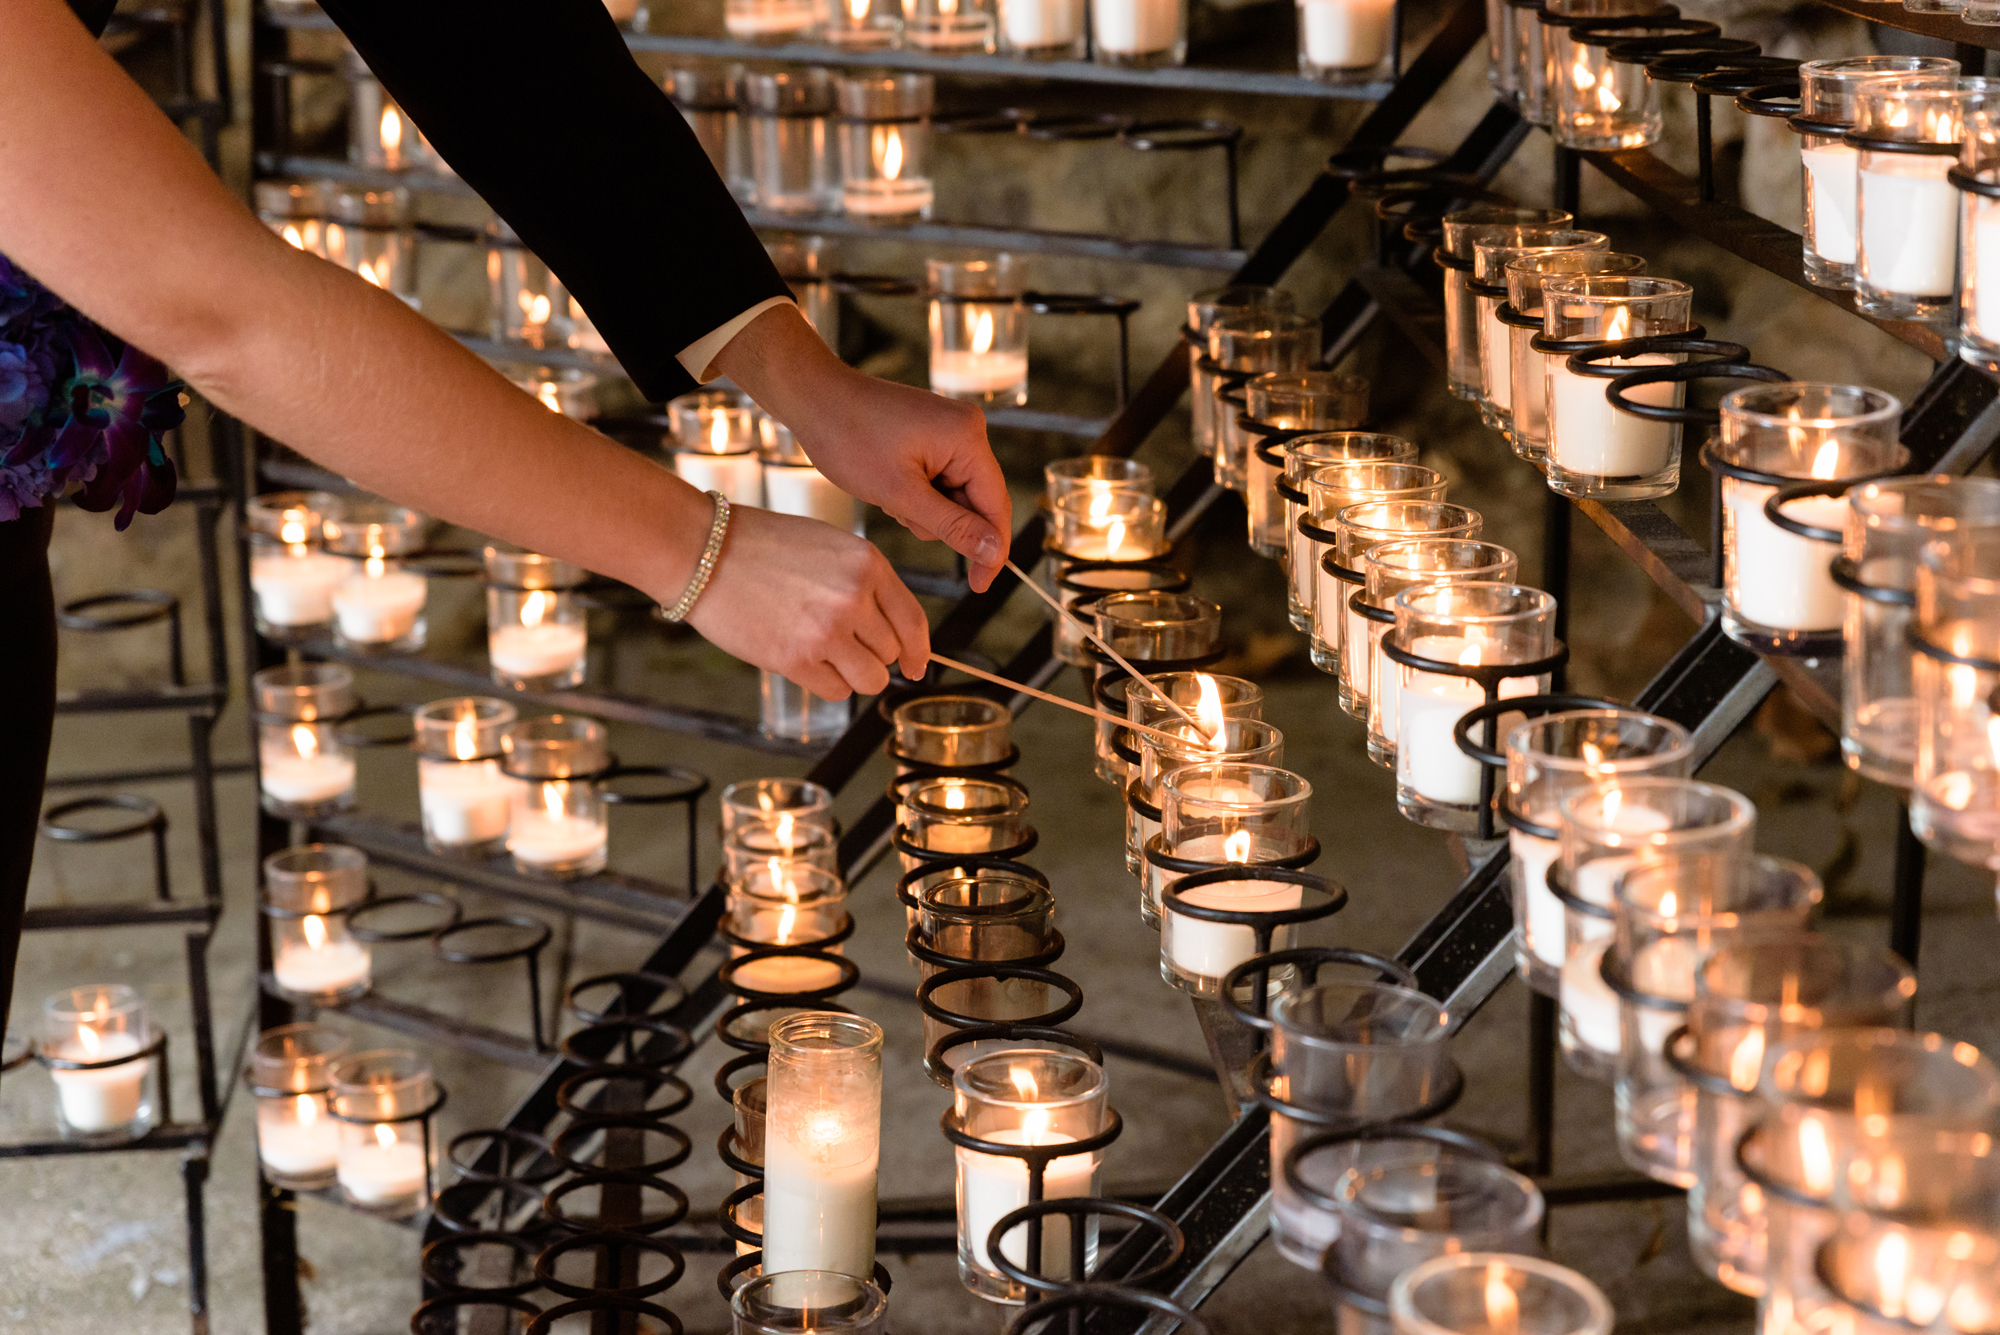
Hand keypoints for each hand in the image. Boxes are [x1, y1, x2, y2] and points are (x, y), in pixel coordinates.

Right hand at [683, 504, 929, 698]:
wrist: (704, 550)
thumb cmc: (763, 546)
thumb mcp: (829, 546)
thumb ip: (864, 583)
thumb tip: (892, 632)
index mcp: (867, 564)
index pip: (913, 621)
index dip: (920, 650)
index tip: (917, 665)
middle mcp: (854, 597)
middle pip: (892, 654)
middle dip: (874, 655)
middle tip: (842, 645)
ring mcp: (827, 631)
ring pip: (871, 679)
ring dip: (854, 675)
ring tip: (825, 655)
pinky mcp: (796, 660)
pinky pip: (837, 691)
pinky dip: (826, 683)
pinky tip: (803, 660)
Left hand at [709, 304, 1012, 590]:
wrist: (814, 398)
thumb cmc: (849, 438)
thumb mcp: (901, 494)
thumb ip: (953, 527)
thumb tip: (993, 552)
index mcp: (967, 438)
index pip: (996, 504)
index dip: (991, 550)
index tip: (979, 585)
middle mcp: (967, 429)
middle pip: (976, 501)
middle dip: (942, 520)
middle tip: (901, 514)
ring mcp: (951, 429)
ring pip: (955, 494)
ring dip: (924, 508)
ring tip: (888, 494)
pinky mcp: (933, 433)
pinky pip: (940, 479)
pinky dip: (917, 493)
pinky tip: (889, 484)